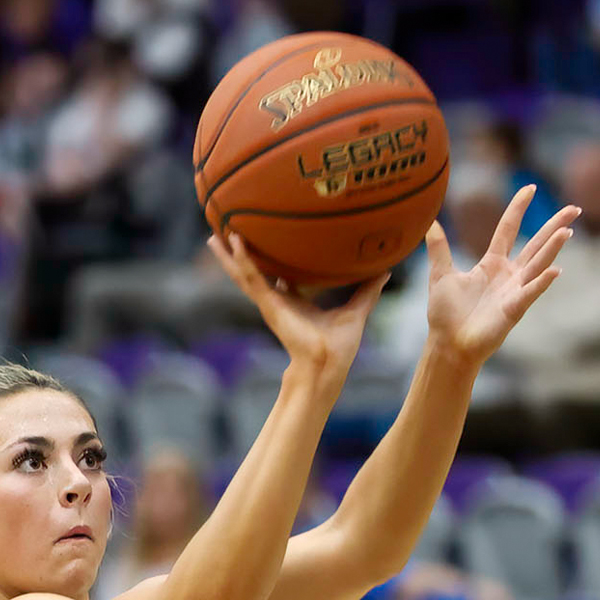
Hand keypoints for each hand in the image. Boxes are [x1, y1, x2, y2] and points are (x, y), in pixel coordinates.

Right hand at [208, 231, 386, 392]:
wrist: (328, 365)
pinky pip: (252, 278)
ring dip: (229, 255)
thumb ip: (368, 290)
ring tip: (214, 236)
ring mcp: (270, 302)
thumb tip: (385, 271)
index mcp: (295, 301)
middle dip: (241, 255)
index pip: (280, 276)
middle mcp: (278, 300)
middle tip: (227, 234)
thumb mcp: (356, 310)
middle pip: (255, 272)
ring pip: (244, 274)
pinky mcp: (269, 305)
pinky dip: (242, 261)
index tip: (268, 242)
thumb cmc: (339, 346)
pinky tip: (234, 244)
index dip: (274, 261)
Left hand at [424, 186, 576, 364]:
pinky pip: (531, 293)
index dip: (518, 208)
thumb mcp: (440, 274)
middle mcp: (508, 275)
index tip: (530, 187)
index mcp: (491, 264)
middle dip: (555, 225)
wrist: (448, 345)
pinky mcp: (514, 309)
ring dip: (553, 247)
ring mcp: (514, 291)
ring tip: (568, 229)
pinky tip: (556, 270)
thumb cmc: (446, 315)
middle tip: (575, 208)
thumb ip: (438, 248)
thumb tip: (429, 222)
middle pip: (536, 244)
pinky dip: (542, 282)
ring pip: (538, 264)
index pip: (509, 228)